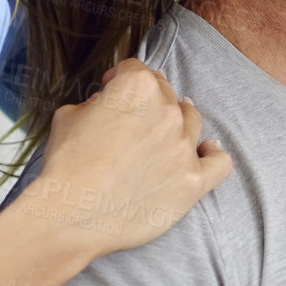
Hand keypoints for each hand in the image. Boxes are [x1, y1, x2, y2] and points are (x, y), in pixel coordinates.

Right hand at [10, 59, 233, 257]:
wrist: (71, 215)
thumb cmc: (66, 166)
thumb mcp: (68, 116)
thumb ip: (95, 102)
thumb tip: (107, 104)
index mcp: (137, 87)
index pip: (136, 69)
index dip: (119, 79)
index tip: (111, 89)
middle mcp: (167, 112)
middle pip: (166, 94)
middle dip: (147, 102)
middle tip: (131, 121)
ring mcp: (184, 147)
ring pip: (192, 121)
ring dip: (179, 123)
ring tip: (164, 135)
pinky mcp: (193, 180)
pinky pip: (220, 162)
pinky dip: (213, 155)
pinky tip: (205, 153)